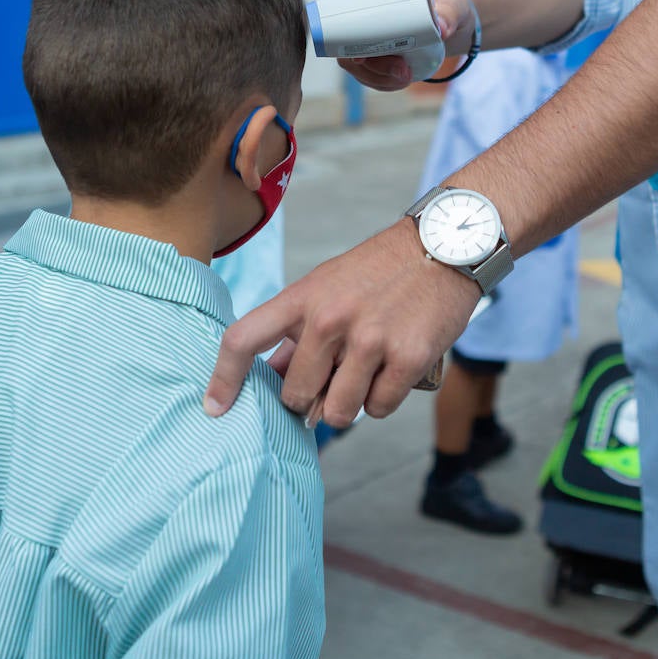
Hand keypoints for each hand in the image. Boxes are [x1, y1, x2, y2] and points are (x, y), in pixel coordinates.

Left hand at [205, 219, 479, 427]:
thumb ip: (298, 331)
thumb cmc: (381, 270)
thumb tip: (269, 377)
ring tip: (366, 372)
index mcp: (303, 297)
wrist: (443, 246)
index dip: (222, 379)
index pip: (243, 339)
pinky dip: (384, 399)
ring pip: (337, 412)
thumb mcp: (328, 286)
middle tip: (331, 379)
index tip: (214, 408)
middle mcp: (330, 319)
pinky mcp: (407, 357)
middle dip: (309, 398)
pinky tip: (393, 370)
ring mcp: (369, 339)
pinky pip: (379, 408)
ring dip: (348, 403)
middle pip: (294, 394)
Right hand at [335, 0, 476, 90]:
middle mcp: (365, 9)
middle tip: (402, 72)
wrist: (454, 26)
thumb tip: (441, 28)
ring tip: (405, 78)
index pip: (346, 5)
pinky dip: (380, 82)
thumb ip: (450, 12)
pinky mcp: (372, 52)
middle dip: (370, 64)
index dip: (343, 31)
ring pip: (353, 60)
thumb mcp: (455, 6)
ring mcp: (366, 32)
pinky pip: (365, 71)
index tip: (361, 57)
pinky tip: (400, 81)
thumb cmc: (452, 8)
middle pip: (346, 40)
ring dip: (376, 76)